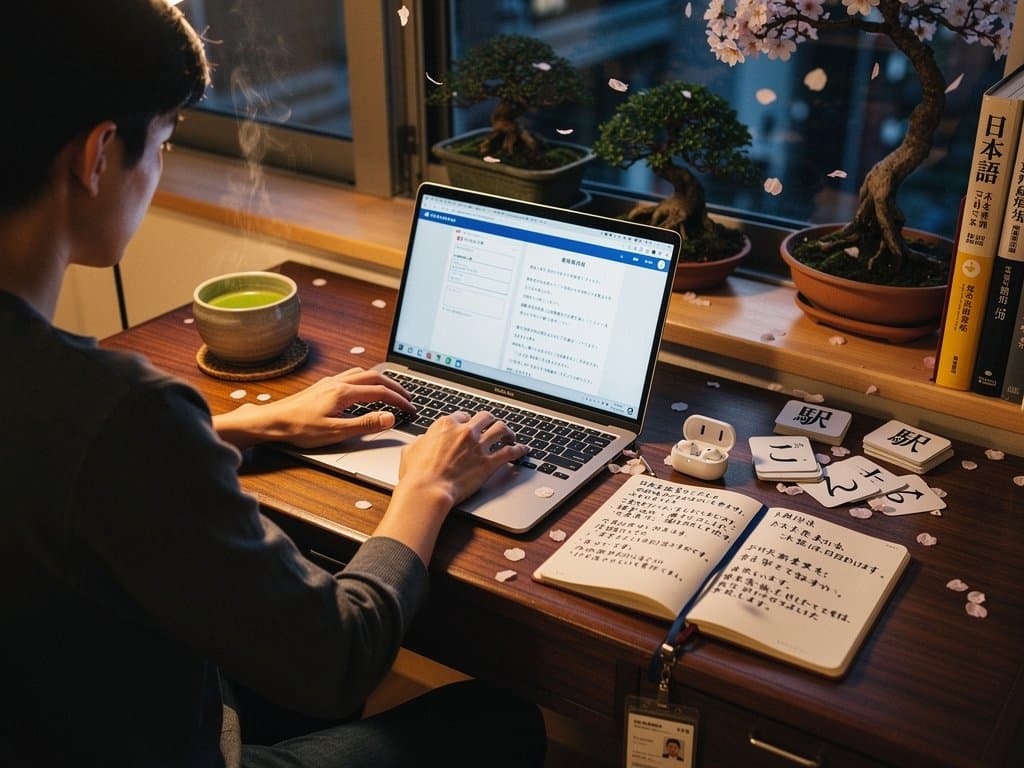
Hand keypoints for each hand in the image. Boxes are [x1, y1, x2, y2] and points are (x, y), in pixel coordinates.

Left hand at [212, 367, 413, 449]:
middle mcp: (338, 382)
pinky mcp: (322, 386)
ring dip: (380, 380)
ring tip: (390, 390)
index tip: (410, 408)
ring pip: (362, 372)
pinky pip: (351, 375)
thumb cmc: (299, 428)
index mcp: (344, 392)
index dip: (398, 400)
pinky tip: (364, 390)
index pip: (380, 392)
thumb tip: (389, 417)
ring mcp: (329, 382)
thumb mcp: (335, 431)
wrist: (271, 422)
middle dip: (394, 386)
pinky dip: (366, 379)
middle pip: (375, 377)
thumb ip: (365, 424)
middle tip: (407, 396)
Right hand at [397, 410, 528, 507]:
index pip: (462, 416)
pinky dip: (519, 449)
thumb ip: (422, 441)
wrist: (428, 489)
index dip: (467, 421)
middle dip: (490, 421)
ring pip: (501, 429)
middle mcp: (465, 432)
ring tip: (510, 435)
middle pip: (485, 417)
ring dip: (507, 431)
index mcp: (446, 425)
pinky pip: (510, 452)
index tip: (469, 426)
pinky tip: (523, 450)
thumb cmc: (417, 473)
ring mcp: (479, 446)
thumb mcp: (411, 449)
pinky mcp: (488, 463)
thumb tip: (424, 440)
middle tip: (492, 426)